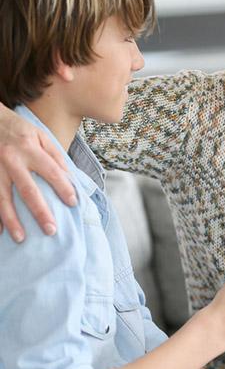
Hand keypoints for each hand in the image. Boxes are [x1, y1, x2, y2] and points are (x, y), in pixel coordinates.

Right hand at [0, 102, 76, 240]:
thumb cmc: (19, 130)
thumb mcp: (41, 136)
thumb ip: (55, 157)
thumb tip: (69, 180)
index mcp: (30, 148)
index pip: (51, 171)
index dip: (63, 187)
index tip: (73, 203)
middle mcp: (12, 159)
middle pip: (28, 190)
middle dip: (40, 212)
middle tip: (51, 230)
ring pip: (3, 199)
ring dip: (12, 220)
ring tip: (21, 238)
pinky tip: (0, 232)